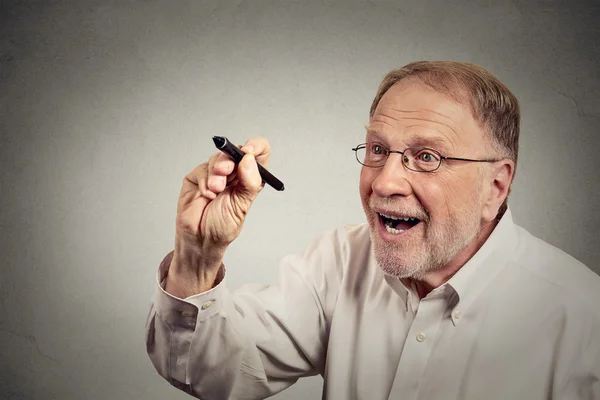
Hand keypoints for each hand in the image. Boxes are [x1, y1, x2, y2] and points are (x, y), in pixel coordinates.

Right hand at [165, 137, 269, 296]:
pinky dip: (204, 181)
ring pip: (218, 158)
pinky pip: (202, 169)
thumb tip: (248, 160)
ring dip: (216, 173)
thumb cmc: (222, 227)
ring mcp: (215, 174)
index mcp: (250, 179)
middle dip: (230, 159)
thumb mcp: (241, 206)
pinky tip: (206, 195)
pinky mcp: (198, 177)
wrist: (200, 240)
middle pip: (236, 151)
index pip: (260, 153)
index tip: (249, 152)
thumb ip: (248, 184)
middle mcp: (234, 174)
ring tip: (215, 191)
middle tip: (225, 171)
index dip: (256, 146)